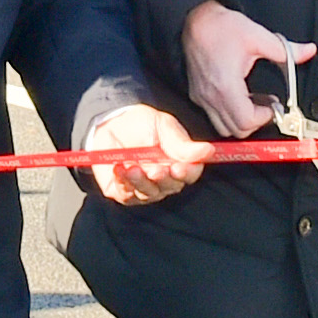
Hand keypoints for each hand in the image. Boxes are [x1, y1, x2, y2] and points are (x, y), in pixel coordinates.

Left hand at [86, 102, 210, 205]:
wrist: (108, 123)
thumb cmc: (140, 123)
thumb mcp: (163, 126)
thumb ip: (182, 143)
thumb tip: (209, 150)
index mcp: (178, 161)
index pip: (190, 173)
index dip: (187, 173)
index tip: (179, 168)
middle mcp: (164, 179)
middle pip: (171, 187)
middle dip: (163, 179)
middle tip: (155, 169)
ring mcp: (144, 188)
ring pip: (149, 193)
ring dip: (142, 182)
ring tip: (132, 168)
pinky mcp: (124, 192)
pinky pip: (127, 195)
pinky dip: (124, 182)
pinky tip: (119, 168)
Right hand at [180, 0, 310, 136]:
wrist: (194, 19)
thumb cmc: (220, 27)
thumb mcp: (258, 36)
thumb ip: (286, 50)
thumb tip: (307, 51)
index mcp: (226, 85)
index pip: (246, 121)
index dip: (264, 118)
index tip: (274, 106)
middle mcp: (211, 96)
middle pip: (235, 130)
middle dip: (256, 122)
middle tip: (268, 106)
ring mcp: (202, 98)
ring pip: (223, 128)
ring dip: (242, 120)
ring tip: (255, 102)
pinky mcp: (197, 95)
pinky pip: (215, 117)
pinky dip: (231, 114)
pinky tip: (241, 97)